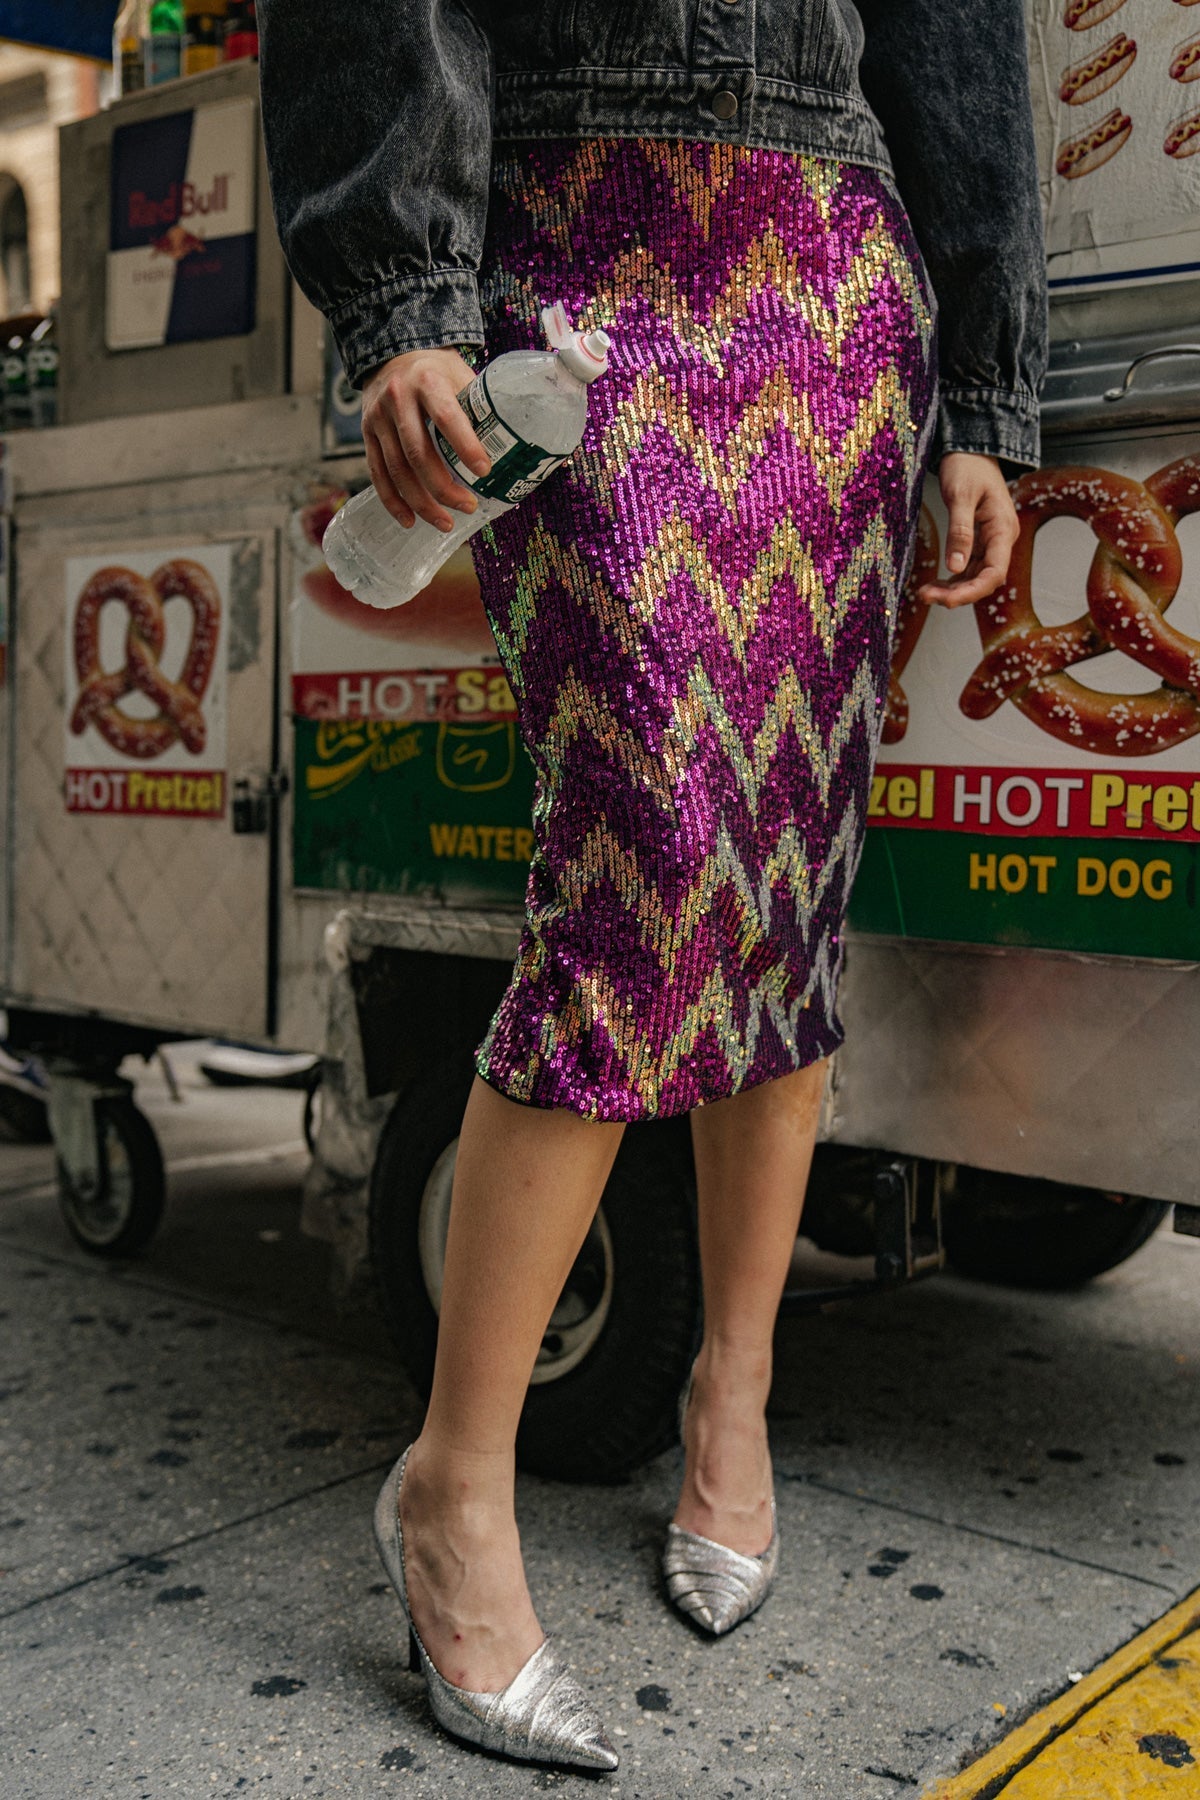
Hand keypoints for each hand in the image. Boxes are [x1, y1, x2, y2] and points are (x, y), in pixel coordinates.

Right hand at [359, 347, 491, 531]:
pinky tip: (410, 520)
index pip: (447, 417)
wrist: (393, 353)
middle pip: (418, 453)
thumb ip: (478, 407)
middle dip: (443, 487)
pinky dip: (393, 501)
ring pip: (397, 469)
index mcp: (428, 381)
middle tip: (468, 506)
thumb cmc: (437, 371)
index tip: (484, 472)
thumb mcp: (460, 376)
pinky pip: (377, 473)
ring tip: (445, 523)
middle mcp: (397, 398)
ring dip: (421, 502)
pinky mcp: (366, 433)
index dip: (465, 447)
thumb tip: (513, 445)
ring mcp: (377, 417)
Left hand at [913, 452, 1020, 608]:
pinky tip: (934, 584)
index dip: (973, 591)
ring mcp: (991, 541)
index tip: (948, 601)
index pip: (994, 572)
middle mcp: (1000, 539)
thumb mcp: (960, 496)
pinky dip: (952, 578)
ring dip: (952, 589)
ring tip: (924, 593)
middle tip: (925, 596)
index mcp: (1002, 529)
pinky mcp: (979, 541)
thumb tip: (954, 567)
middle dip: (957, 593)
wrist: (971, 449)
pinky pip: (968, 567)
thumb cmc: (967, 467)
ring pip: (975, 576)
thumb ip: (960, 531)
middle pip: (984, 579)